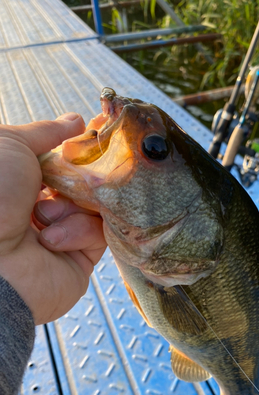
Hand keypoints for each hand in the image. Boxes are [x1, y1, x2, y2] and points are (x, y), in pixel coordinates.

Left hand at [0, 113, 106, 324]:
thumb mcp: (11, 145)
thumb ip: (45, 132)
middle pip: (84, 186)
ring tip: (44, 216)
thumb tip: (76, 121)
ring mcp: (62, 236)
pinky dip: (79, 231)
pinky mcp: (80, 261)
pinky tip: (52, 240)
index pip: (63, 164)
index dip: (78, 154)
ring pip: (95, 208)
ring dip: (72, 207)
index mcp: (23, 183)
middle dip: (82, 180)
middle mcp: (41, 210)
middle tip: (75, 178)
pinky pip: (99, 235)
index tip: (94, 142)